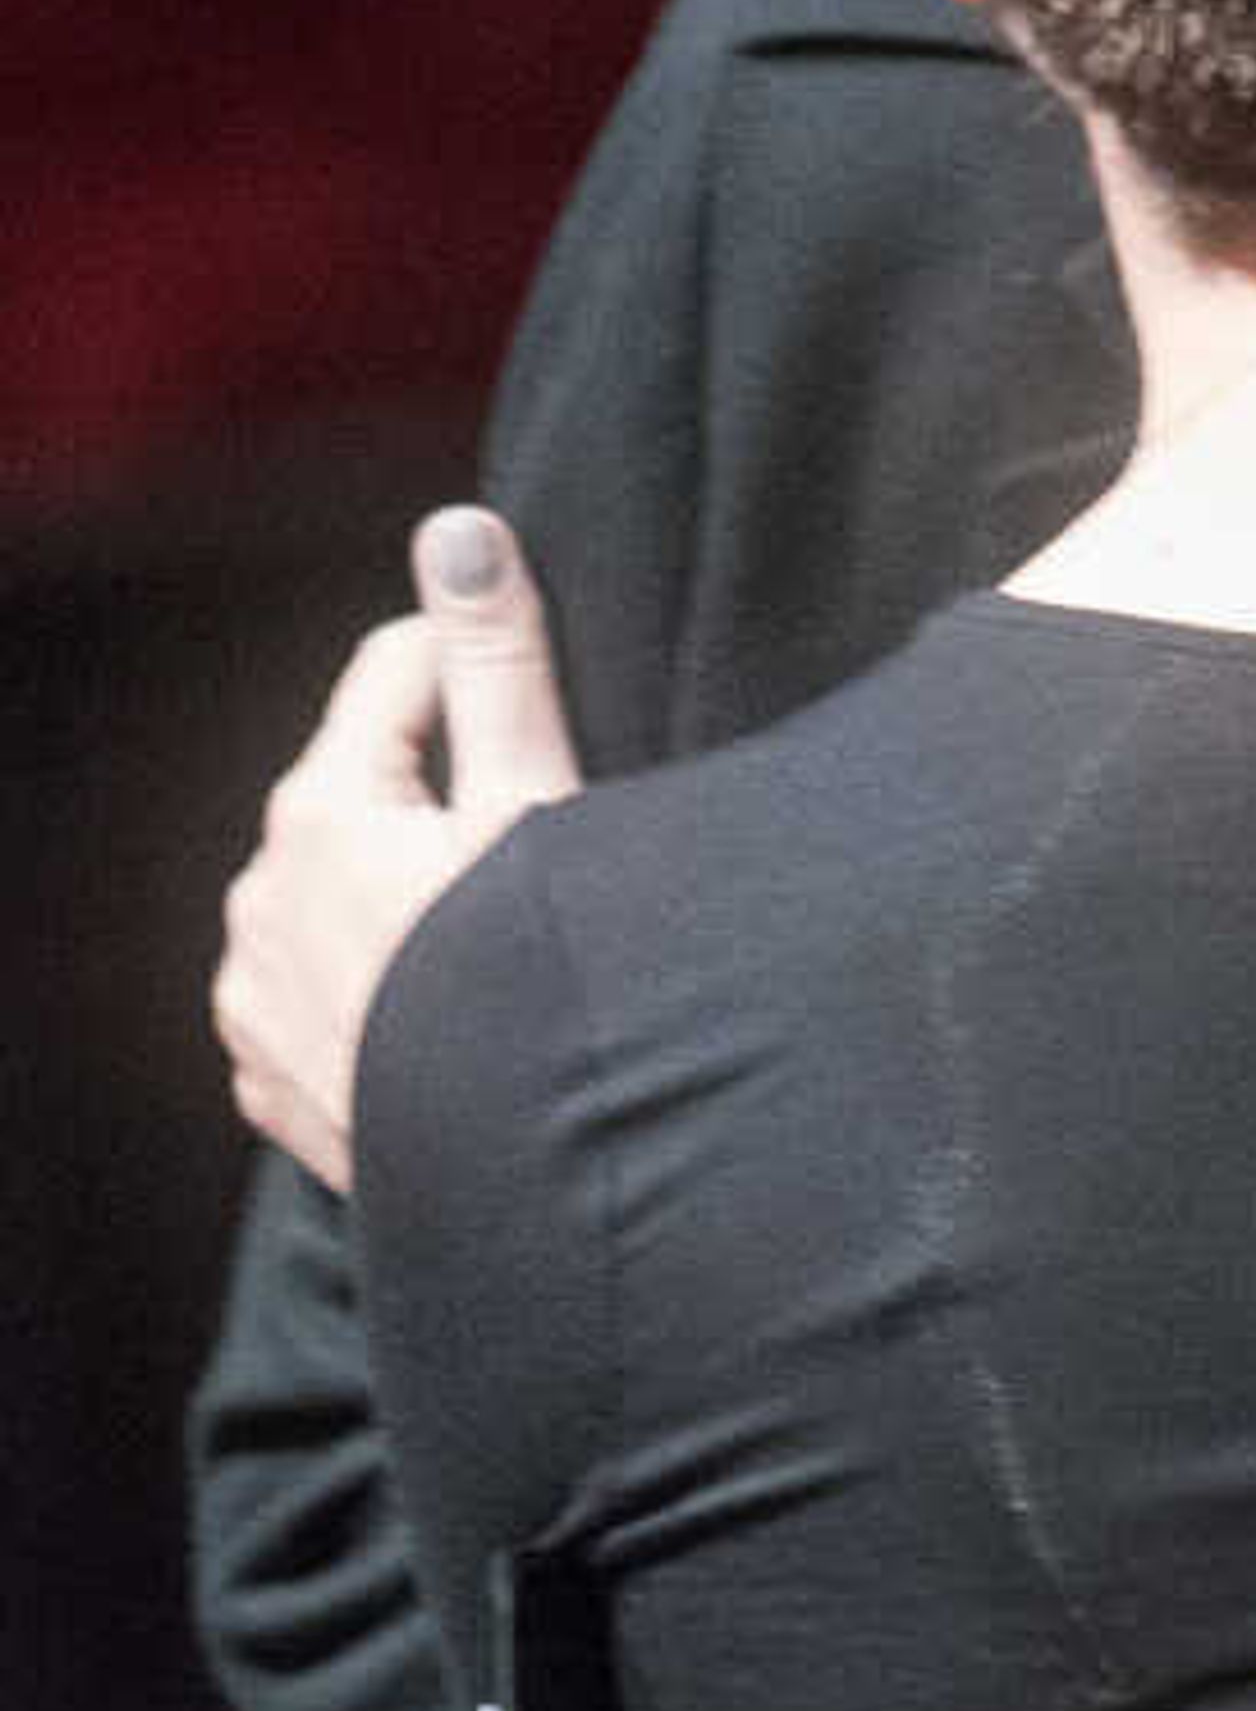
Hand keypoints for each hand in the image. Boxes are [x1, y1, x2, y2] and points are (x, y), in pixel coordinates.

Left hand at [211, 507, 580, 1192]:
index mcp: (322, 811)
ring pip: (338, 889)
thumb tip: (458, 528)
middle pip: (365, 785)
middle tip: (544, 843)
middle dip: (444, 789)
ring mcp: (251, 995)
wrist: (528, 1182)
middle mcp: (260, 895)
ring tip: (500, 939)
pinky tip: (448, 1013)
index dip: (481, 669)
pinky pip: (320, 988)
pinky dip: (376, 980)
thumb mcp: (539, 805)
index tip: (550, 712)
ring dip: (405, 887)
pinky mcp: (266, 1074)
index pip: (397, 671)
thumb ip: (496, 662)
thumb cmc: (541, 987)